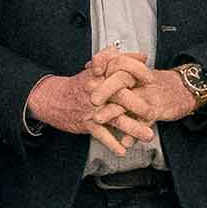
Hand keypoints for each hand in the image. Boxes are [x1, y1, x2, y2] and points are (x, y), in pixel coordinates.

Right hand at [26, 61, 155, 154]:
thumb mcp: (97, 67)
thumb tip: (142, 56)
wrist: (53, 98)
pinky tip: (122, 150)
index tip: (152, 79)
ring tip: (147, 135)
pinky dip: (112, 143)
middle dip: (139, 105)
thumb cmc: (80, 84)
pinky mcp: (86, 122)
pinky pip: (101, 134)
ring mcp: (92, 108)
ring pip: (115, 118)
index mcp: (102, 75)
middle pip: (121, 96)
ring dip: (132, 128)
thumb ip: (120, 60)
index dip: (138, 73)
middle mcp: (97, 90)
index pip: (122, 70)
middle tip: (153, 113)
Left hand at [89, 50, 197, 124]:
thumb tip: (89, 65)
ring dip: (112, 111)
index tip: (91, 68)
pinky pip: (144, 122)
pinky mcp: (158, 111)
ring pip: (130, 102)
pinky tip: (125, 142)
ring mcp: (148, 96)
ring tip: (98, 119)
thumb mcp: (137, 72)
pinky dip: (135, 132)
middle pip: (121, 80)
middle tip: (91, 97)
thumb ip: (113, 69)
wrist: (184, 89)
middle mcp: (140, 81)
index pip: (117, 60)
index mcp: (133, 70)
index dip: (104, 62)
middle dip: (104, 88)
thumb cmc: (155, 83)